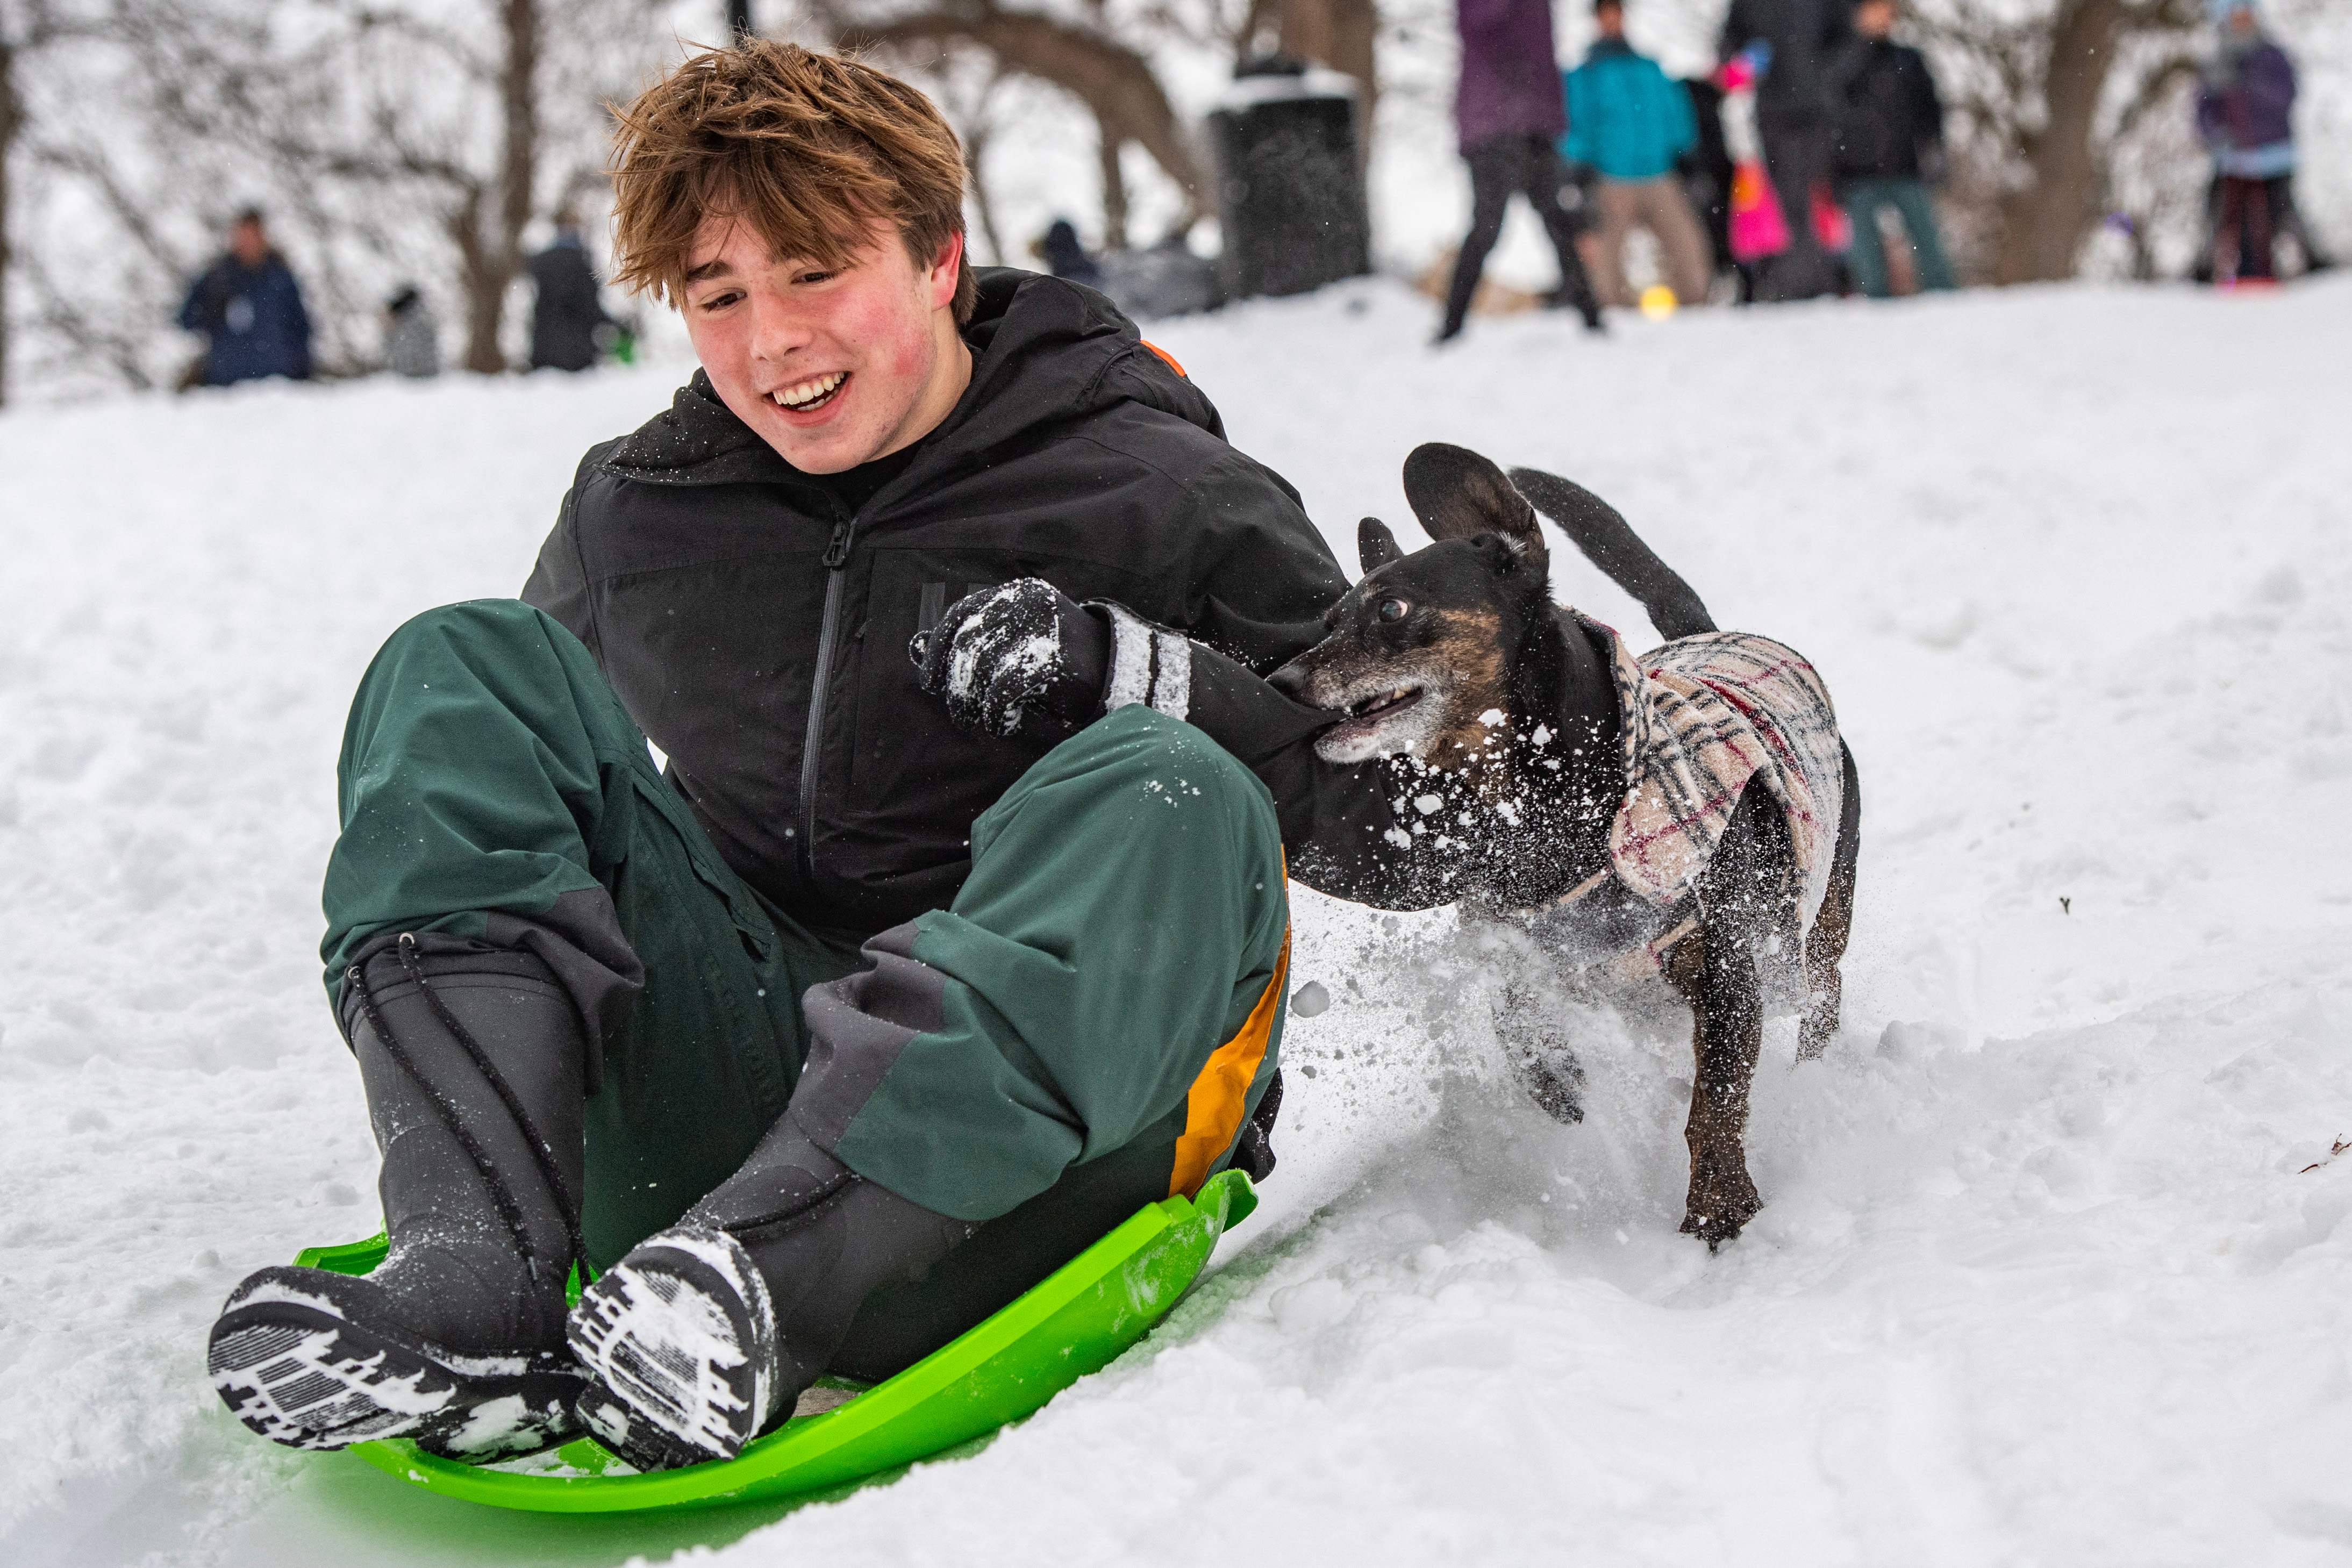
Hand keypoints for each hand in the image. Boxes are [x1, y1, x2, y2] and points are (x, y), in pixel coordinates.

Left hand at [910, 579, 1108, 738]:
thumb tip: (914, 645)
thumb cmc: (1063, 667)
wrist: (1123, 676)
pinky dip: (995, 714)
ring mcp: (1039, 628)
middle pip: (967, 645)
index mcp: (1017, 594)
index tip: (929, 682)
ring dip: (971, 703)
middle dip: (955, 686)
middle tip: (959, 714)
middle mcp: (1025, 603)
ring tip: (979, 722)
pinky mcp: (1051, 658)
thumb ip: (972, 644)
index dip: (938, 649)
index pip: (962, 614)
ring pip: (980, 668)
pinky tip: (1003, 724)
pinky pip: (1002, 690)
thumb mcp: (1016, 647)